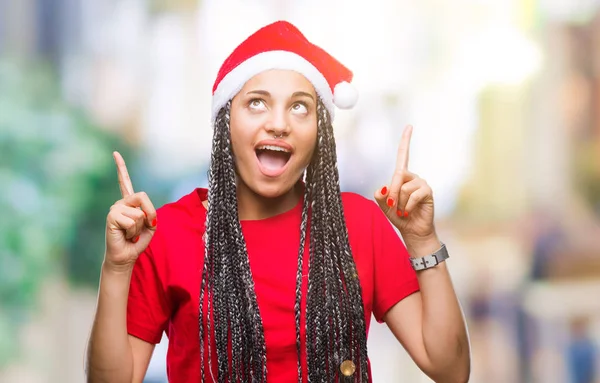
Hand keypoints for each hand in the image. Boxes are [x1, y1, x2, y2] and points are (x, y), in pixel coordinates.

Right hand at [104, 151, 156, 271]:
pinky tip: (125, 235)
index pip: (124, 182)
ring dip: (140, 228)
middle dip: (149, 214)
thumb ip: (150, 213)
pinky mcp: (111, 217)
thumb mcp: (151, 225)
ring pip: (139, 214)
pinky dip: (133, 232)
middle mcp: (120, 203)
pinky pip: (132, 221)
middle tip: (140, 228)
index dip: (120, 167)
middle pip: (143, 197)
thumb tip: (141, 212)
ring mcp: (114, 209)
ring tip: (130, 233)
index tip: (115, 153)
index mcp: (130, 203)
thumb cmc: (138, 240)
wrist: (126, 256)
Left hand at [374, 126, 437, 246]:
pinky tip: (408, 212)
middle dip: (391, 192)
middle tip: (392, 205)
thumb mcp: (384, 205)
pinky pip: (412, 196)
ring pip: (403, 188)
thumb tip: (383, 188)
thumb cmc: (398, 215)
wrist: (412, 230)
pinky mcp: (427, 192)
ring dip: (399, 202)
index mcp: (401, 176)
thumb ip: (379, 195)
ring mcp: (421, 183)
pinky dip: (406, 206)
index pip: (403, 155)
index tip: (409, 126)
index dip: (406, 141)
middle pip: (397, 176)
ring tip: (403, 210)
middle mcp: (412, 177)